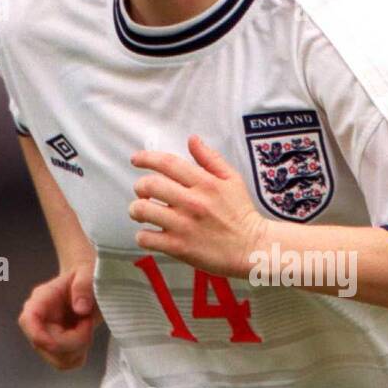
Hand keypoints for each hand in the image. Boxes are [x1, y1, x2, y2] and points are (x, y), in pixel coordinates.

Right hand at [18, 261, 102, 369]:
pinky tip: (84, 337)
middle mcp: (38, 322)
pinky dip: (79, 355)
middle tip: (87, 322)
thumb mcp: (89, 274)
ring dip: (78, 349)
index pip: (28, 321)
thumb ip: (83, 286)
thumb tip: (80, 309)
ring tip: (86, 327)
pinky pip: (65, 364)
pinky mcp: (55, 348)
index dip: (41, 336)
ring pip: (58, 360)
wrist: (87, 285)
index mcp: (41, 300)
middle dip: (74, 341)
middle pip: (46, 346)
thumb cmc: (85, 276)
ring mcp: (45, 337)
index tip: (67, 337)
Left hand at [129, 135, 271, 277]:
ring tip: (142, 213)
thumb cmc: (241, 213)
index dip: (146, 158)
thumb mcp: (232, 179)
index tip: (136, 160)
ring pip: (143, 210)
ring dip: (136, 210)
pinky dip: (143, 236)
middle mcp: (192, 202)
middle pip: (149, 185)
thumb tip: (192, 139)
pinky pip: (146, 238)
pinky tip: (150, 234)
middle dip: (140, 187)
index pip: (167, 163)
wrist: (252, 248)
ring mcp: (184, 225)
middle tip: (143, 193)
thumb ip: (210, 159)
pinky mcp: (179, 247)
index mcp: (205, 183)